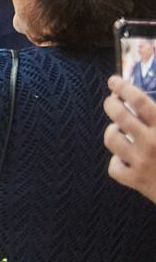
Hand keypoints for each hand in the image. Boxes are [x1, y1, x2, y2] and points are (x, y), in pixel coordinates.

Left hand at [105, 78, 155, 206]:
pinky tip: (124, 157)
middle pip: (119, 115)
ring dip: (112, 130)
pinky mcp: (135, 181)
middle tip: (111, 100)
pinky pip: (113, 166)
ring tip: (119, 129)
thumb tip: (150, 107)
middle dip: (111, 104)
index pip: (139, 101)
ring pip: (111, 138)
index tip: (114, 81)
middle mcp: (151, 143)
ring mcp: (141, 162)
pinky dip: (117, 161)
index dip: (124, 88)